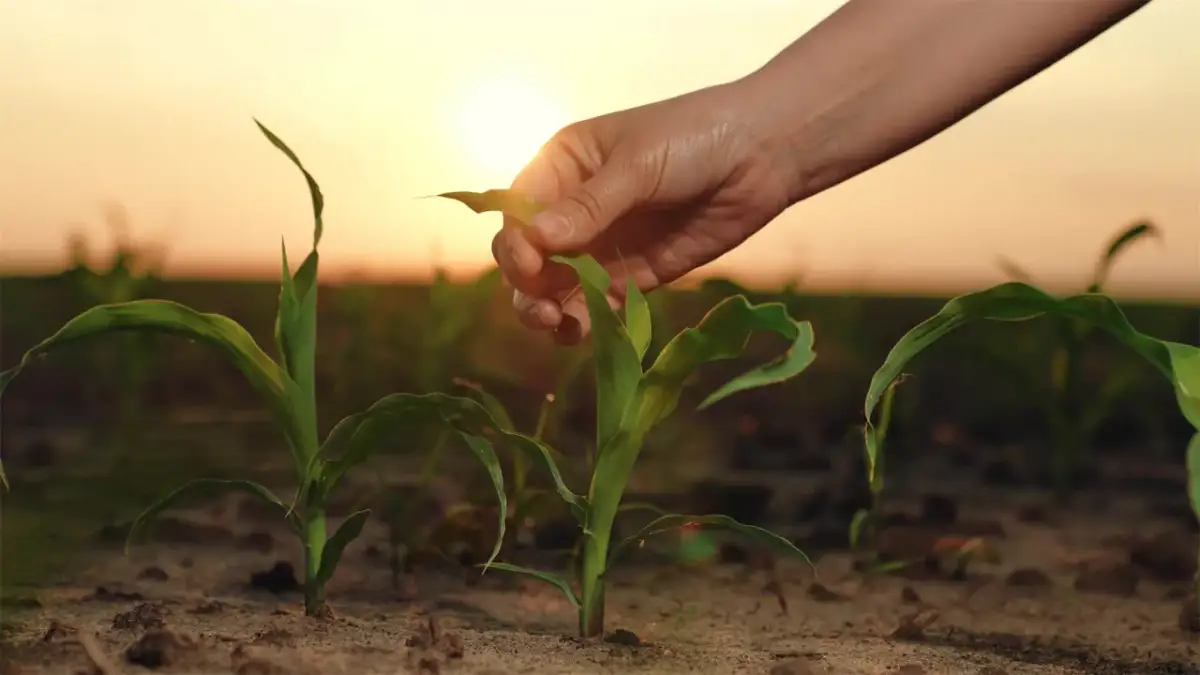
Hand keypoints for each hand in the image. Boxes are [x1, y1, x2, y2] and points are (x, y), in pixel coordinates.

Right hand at [492, 78, 801, 344]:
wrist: (763, 155)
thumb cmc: (694, 137)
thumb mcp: (638, 164)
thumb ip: (590, 205)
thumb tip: (537, 240)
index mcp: (563, 166)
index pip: (519, 212)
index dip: (515, 242)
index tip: (529, 264)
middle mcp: (575, 209)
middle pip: (530, 257)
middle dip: (528, 285)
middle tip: (542, 309)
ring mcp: (604, 245)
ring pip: (558, 288)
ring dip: (550, 310)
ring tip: (558, 325)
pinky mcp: (635, 275)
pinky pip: (600, 304)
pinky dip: (588, 321)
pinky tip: (587, 332)